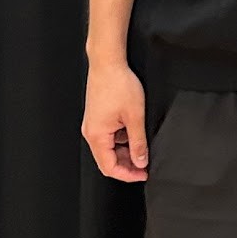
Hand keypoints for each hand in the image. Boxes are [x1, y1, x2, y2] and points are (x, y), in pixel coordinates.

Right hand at [82, 60, 148, 181]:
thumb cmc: (118, 84)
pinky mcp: (98, 118)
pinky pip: (109, 136)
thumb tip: (141, 161)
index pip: (109, 167)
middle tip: (145, 164)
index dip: (128, 174)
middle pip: (108, 160)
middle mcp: (91, 132)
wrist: (108, 62)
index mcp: (96, 136)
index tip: (143, 174)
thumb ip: (138, 142)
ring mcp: (93, 125)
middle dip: (128, 164)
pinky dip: (122, 139)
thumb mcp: (135, 116)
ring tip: (143, 146)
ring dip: (126, 151)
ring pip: (109, 148)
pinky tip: (134, 132)